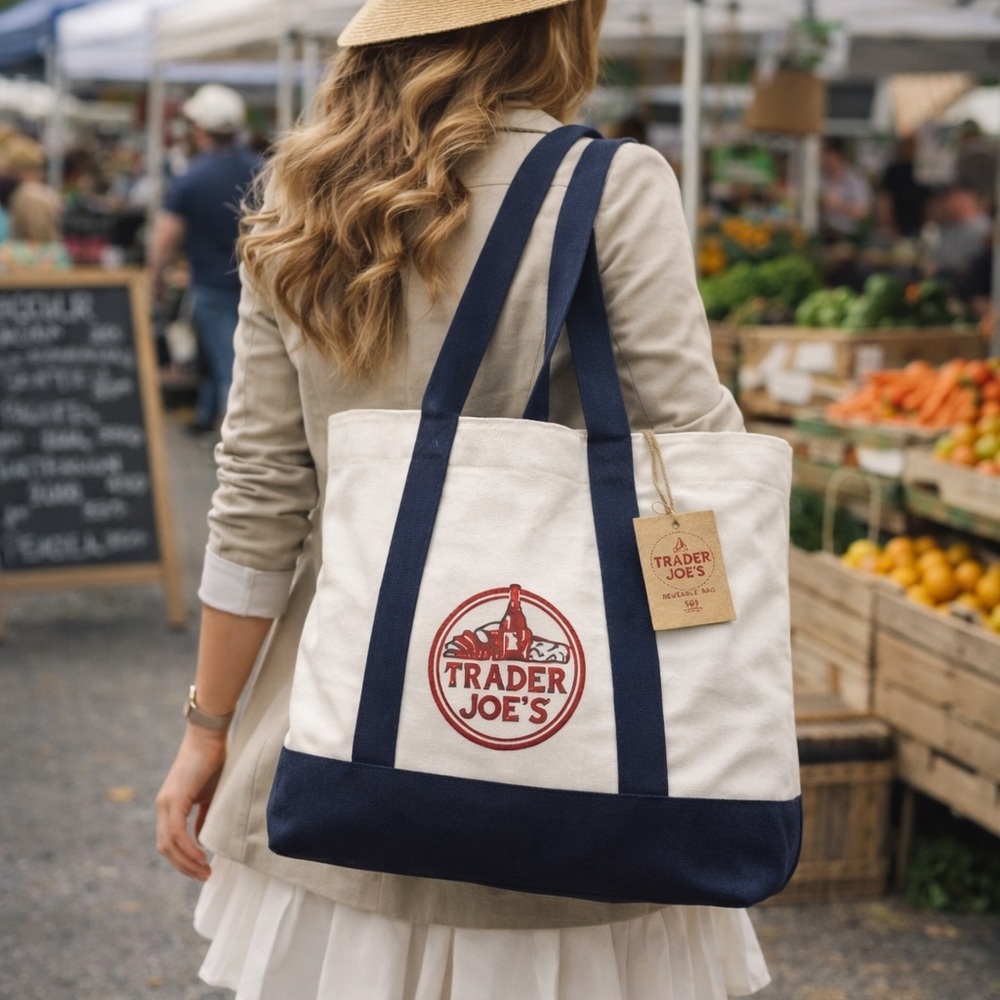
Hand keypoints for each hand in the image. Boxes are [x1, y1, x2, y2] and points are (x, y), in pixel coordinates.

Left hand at [155, 726, 227, 880]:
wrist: (211, 735)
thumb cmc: (215, 759)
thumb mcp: (210, 795)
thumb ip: (203, 816)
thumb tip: (200, 838)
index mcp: (170, 805)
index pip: (169, 842)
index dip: (183, 860)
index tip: (201, 870)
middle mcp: (163, 806)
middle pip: (165, 848)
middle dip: (184, 867)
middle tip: (203, 877)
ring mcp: (166, 803)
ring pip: (168, 844)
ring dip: (186, 862)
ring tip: (204, 871)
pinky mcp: (174, 799)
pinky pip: (176, 832)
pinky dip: (187, 848)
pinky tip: (201, 856)